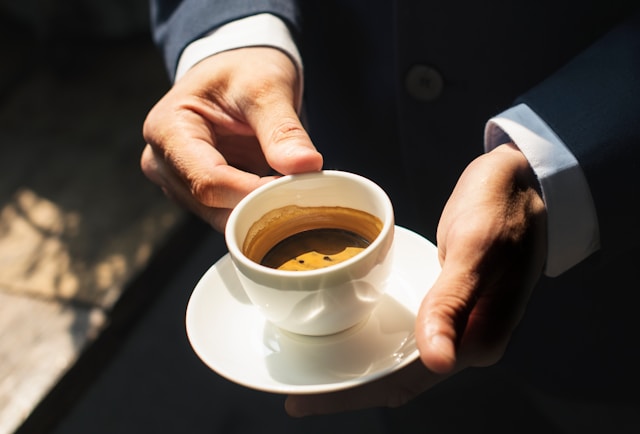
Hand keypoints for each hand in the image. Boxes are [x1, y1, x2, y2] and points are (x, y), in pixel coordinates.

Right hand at [142, 47, 322, 230]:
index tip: (295, 188)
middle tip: (302, 193)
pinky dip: (255, 210)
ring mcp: (178, 181)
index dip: (253, 193)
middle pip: (212, 205)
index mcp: (167, 130)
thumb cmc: (244, 68)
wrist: (236, 68)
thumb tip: (307, 166)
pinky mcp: (197, 193)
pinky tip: (279, 194)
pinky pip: (228, 214)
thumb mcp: (266, 87)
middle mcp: (162, 162)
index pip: (208, 181)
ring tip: (292, 189)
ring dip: (258, 211)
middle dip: (258, 205)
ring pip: (220, 217)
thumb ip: (283, 129)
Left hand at [285, 143, 546, 415]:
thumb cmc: (501, 209)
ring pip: (398, 358)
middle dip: (348, 390)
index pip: (406, 381)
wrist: (520, 182)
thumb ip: (453, 304)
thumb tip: (439, 362)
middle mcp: (465, 339)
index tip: (308, 401)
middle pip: (397, 378)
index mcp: (476, 339)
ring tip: (313, 372)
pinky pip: (404, 333)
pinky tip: (347, 337)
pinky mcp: (444, 303)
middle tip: (300, 395)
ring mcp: (455, 323)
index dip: (355, 394)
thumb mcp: (475, 250)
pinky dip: (374, 342)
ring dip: (359, 369)